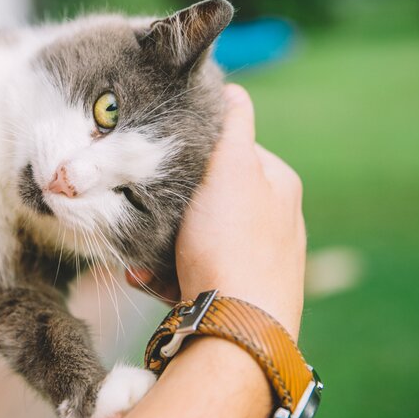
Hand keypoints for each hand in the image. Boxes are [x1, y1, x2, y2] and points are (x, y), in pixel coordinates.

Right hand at [128, 84, 305, 337]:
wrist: (235, 328)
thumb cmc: (233, 242)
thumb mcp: (232, 169)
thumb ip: (234, 126)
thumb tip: (233, 89)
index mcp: (278, 186)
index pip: (232, 150)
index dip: (194, 154)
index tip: (164, 166)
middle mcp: (274, 221)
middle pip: (209, 196)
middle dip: (171, 206)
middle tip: (145, 213)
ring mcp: (256, 259)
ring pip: (195, 236)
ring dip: (161, 242)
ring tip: (140, 255)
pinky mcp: (236, 292)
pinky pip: (194, 269)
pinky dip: (168, 271)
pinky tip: (149, 279)